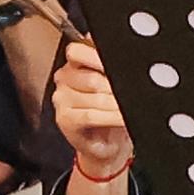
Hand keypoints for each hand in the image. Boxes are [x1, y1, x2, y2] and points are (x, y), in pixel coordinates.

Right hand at [51, 33, 132, 181]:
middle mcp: (64, 78)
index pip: (78, 51)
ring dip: (118, 104)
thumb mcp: (115, 83)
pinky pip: (92, 115)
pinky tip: (123, 117)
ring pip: (96, 97)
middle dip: (117, 86)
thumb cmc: (111, 110)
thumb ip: (113, 66)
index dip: (98, 57)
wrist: (106, 143)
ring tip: (130, 106)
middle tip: (131, 91)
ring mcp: (62, 99)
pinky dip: (112, 116)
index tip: (121, 66)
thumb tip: (126, 54)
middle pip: (92, 77)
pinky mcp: (65, 119)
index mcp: (75, 63)